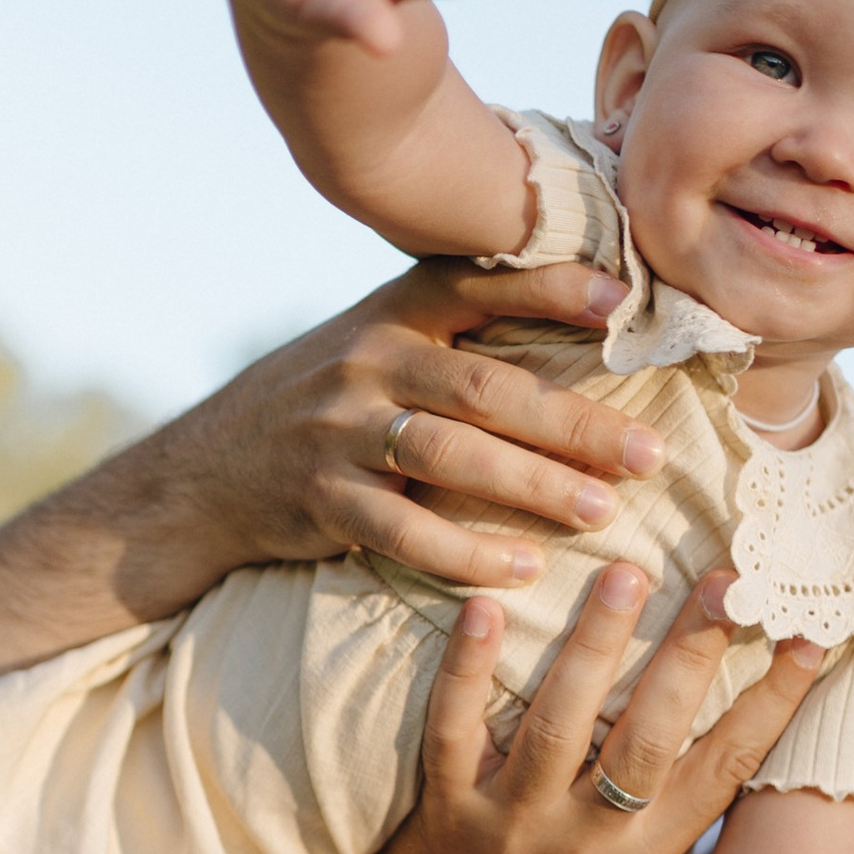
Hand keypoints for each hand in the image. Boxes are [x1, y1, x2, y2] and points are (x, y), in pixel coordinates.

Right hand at [102, 259, 671, 603]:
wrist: (207, 469)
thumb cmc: (326, 399)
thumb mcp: (376, 340)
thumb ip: (456, 328)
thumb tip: (586, 311)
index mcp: (394, 311)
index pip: (482, 285)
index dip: (554, 288)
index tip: (627, 299)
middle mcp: (368, 361)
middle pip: (486, 389)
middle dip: (574, 422)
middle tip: (646, 455)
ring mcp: (340, 430)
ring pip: (452, 456)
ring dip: (534, 487)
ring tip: (601, 513)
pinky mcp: (321, 499)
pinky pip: (404, 529)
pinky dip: (467, 552)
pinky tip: (523, 568)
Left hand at [374, 559, 826, 853]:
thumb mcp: (639, 847)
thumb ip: (685, 777)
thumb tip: (761, 677)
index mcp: (650, 846)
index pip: (726, 769)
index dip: (773, 703)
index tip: (807, 634)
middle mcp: (589, 839)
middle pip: (647, 743)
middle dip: (688, 658)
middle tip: (722, 582)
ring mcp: (515, 822)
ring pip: (560, 730)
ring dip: (595, 647)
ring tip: (625, 576)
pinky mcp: (448, 803)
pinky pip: (456, 728)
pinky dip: (470, 667)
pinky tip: (484, 608)